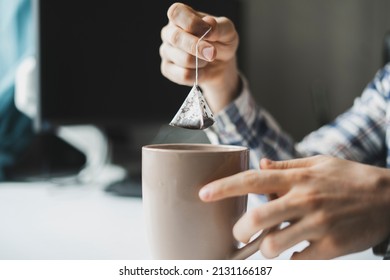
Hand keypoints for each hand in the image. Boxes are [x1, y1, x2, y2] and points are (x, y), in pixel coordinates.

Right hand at [160, 2, 239, 111]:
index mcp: (181, 16)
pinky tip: (200, 70)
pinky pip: (183, 75)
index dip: (192, 23)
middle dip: (198, 47)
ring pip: (183, 59)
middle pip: (176, 37)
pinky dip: (198, 75)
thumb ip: (219, 26)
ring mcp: (166, 51)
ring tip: (206, 59)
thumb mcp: (227, 31)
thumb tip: (208, 23)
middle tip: (212, 53)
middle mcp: (169, 32)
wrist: (220, 65)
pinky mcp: (167, 69)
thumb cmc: (221, 42)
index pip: (176, 13)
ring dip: (201, 62)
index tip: (208, 30)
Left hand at [199, 155, 389, 258]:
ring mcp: (318, 225)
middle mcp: (304, 200)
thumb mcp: (318, 163)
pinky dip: (290, 260)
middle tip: (239, 233)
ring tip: (270, 244)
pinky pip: (297, 261)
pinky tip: (297, 251)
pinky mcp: (331, 247)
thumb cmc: (350, 179)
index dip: (224, 187)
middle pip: (257, 218)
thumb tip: (259, 164)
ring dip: (265, 249)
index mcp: (298, 179)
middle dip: (240, 230)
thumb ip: (286, 167)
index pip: (252, 180)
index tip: (203, 194)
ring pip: (273, 245)